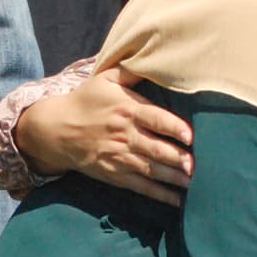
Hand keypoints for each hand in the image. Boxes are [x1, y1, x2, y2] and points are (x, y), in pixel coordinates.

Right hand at [15, 66, 193, 206]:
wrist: (56, 130)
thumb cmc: (86, 101)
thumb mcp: (105, 80)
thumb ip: (131, 72)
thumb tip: (154, 55)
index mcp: (128, 110)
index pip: (155, 119)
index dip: (173, 128)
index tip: (190, 136)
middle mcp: (126, 135)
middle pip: (157, 149)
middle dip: (180, 159)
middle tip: (200, 166)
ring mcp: (121, 157)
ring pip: (153, 170)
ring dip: (176, 178)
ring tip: (197, 184)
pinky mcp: (116, 175)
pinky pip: (142, 187)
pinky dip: (161, 195)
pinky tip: (179, 200)